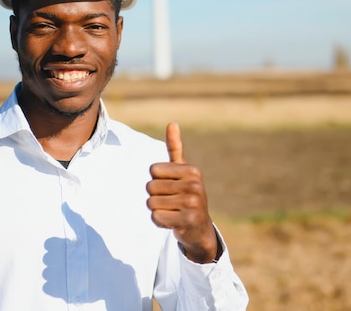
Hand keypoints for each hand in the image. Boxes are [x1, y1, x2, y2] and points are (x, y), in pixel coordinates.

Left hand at [146, 123, 218, 263]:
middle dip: (156, 197)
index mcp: (192, 170)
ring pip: (151, 203)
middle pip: (150, 187)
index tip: (171, 187)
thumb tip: (172, 123)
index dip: (157, 180)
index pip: (153, 170)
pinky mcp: (187, 221)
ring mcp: (193, 204)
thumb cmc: (187, 195)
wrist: (199, 227)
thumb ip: (175, 148)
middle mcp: (195, 185)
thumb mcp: (183, 171)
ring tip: (173, 211)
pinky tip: (172, 222)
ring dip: (157, 210)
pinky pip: (156, 218)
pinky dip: (160, 222)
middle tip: (171, 202)